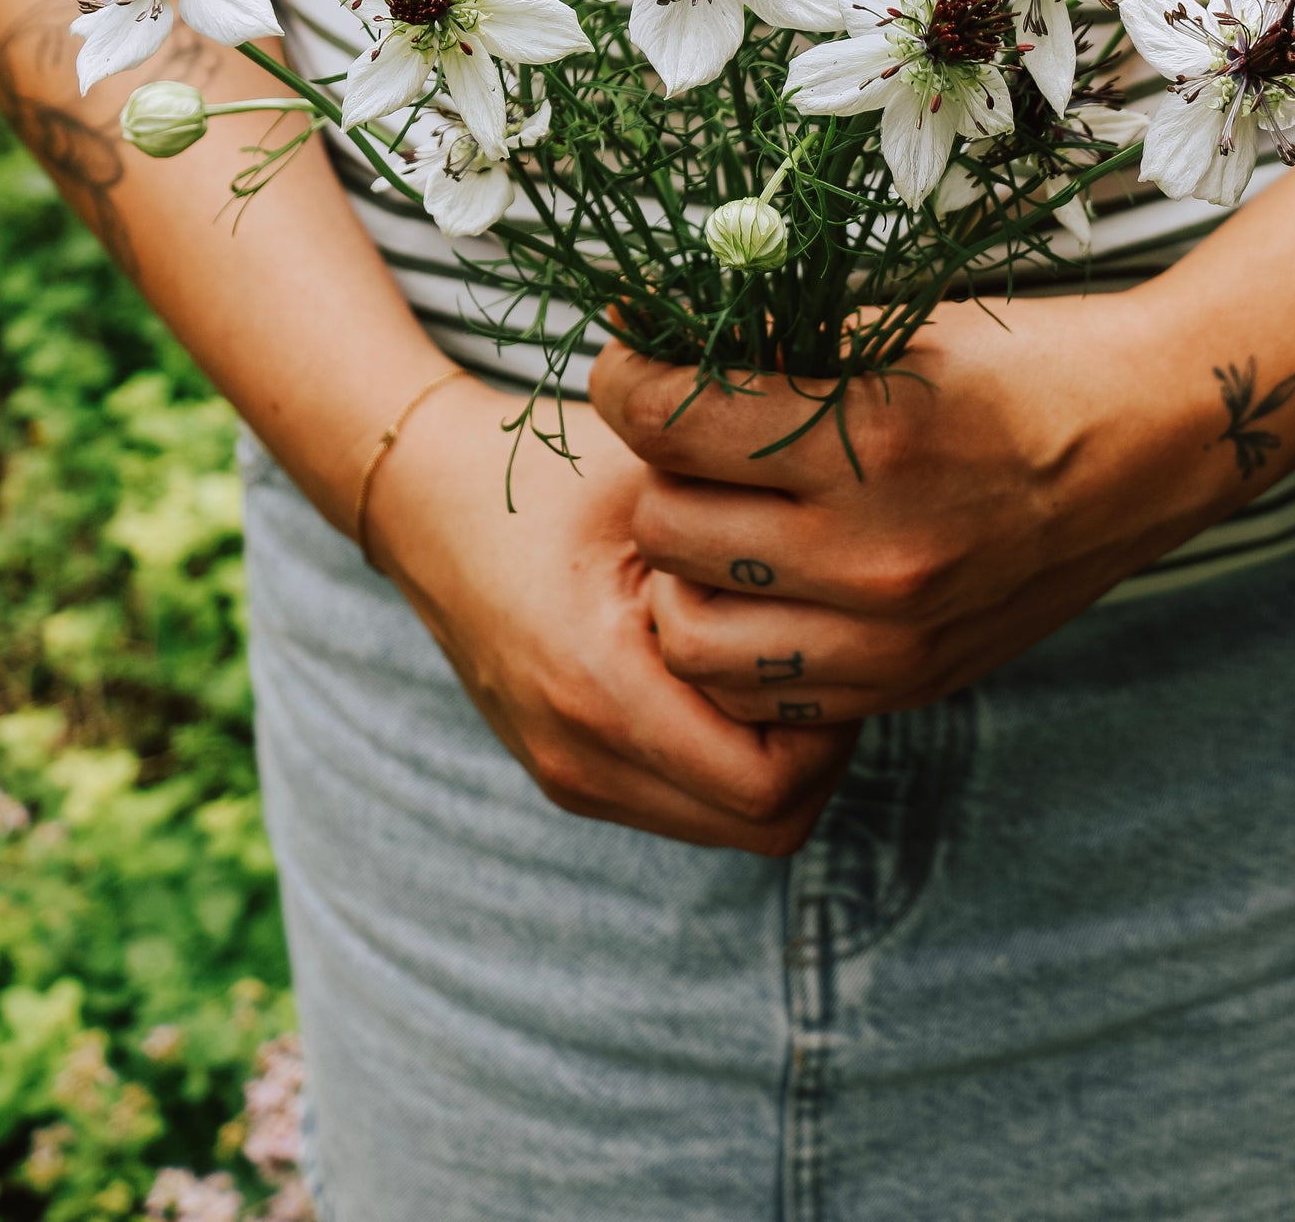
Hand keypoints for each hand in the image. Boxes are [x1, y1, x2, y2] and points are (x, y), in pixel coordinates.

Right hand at [365, 377, 857, 851]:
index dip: (826, 722)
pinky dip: (727, 754)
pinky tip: (729, 666)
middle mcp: (580, 757)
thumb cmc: (549, 471)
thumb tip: (864, 573)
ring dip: (774, 755)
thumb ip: (743, 540)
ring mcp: (569, 776)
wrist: (430, 497)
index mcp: (600, 688)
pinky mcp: (569, 775)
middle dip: (815, 747)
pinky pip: (687, 803)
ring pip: (732, 824)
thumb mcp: (656, 484)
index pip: (770, 785)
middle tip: (819, 648)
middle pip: (765, 823)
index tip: (828, 636)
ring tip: (774, 650)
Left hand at [590, 292, 1230, 723]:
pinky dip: (740, 640)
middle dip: (657, 476)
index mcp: (870, 433)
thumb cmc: (1019, 363)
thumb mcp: (894, 333)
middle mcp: (874, 548)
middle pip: (663, 527)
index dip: (625, 380)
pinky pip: (762, 690)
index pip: (666, 420)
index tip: (633, 366)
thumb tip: (647, 341)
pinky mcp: (908, 681)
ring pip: (689, 630)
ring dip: (685, 572)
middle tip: (689, 446)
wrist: (1153, 441)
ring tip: (719, 525)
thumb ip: (771, 351)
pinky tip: (766, 587)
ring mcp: (892, 632)